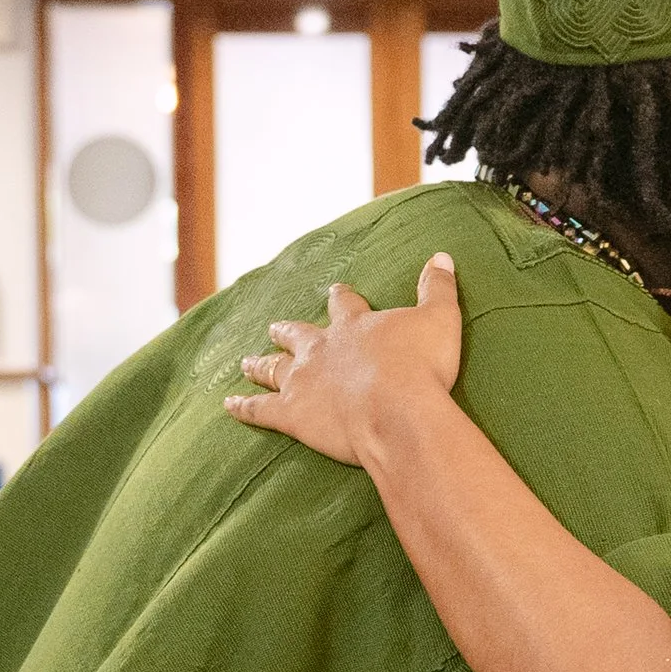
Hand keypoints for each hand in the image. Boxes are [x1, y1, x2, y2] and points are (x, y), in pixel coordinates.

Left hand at [226, 253, 464, 463]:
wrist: (398, 410)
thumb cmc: (421, 367)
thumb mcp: (439, 319)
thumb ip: (437, 288)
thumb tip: (442, 257)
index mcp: (354, 325)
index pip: (343, 305)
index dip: (339, 299)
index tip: (332, 291)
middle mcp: (322, 348)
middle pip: (297, 335)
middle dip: (287, 332)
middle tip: (274, 327)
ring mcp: (303, 381)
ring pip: (273, 369)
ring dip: (259, 364)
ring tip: (246, 362)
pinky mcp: (292, 414)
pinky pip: (260, 410)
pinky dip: (243, 407)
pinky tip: (228, 405)